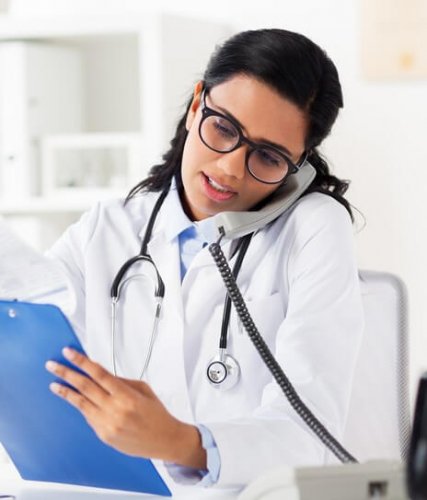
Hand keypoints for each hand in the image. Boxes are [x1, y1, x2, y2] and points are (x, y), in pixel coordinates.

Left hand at [45, 348, 206, 468]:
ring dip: (66, 392)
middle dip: (67, 374)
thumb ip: (120, 381)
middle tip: (53, 365)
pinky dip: (80, 406)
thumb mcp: (143, 389)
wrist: (164, 439)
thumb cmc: (157, 413)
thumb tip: (100, 372)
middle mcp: (115, 410)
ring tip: (54, 384)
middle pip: (85, 387)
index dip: (82, 362)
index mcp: (127, 395)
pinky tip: (74, 399)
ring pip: (81, 404)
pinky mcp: (104, 435)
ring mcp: (108, 424)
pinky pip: (88, 417)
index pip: (99, 374)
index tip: (69, 353)